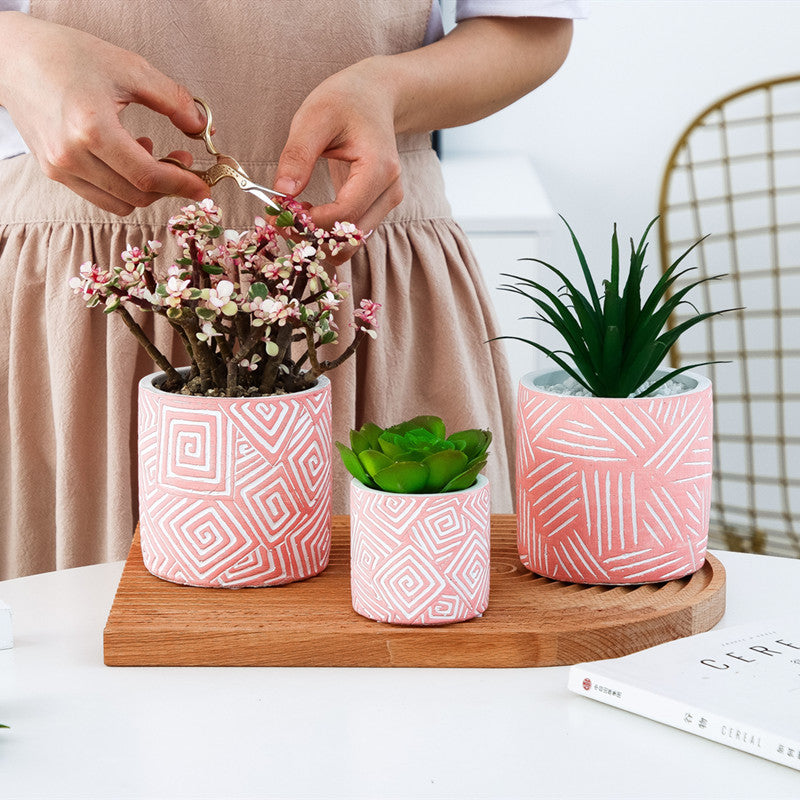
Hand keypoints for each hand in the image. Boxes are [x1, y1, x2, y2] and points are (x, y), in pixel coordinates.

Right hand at [0, 12, 209, 214]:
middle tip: (183, 160)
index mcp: (91, 128)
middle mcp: (72, 156)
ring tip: (152, 154)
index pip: (148, 177)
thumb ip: (172, 99)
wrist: (10, 57)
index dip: (182, 185)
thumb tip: (202, 127)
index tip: (204, 185)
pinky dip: (124, 186)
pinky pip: (102, 197)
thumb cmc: (66, 56)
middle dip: (169, 185)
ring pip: (121, 203)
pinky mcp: (54, 172)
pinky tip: (127, 157)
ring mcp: (60, 169)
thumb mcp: (128, 68)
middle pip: (137, 195)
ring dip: (147, 188)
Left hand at [273, 57, 403, 257]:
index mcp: (379, 168)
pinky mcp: (378, 208)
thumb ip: (298, 155)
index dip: (311, 221)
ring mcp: (387, 203)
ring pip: (351, 242)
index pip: (345, 212)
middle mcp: (390, 191)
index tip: (279, 213)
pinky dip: (327, 233)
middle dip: (313, 237)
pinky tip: (306, 215)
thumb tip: (282, 193)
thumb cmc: (345, 100)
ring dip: (319, 239)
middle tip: (280, 220)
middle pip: (350, 235)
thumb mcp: (315, 117)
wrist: (374, 96)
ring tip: (292, 217)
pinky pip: (351, 233)